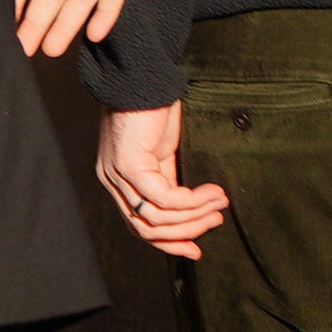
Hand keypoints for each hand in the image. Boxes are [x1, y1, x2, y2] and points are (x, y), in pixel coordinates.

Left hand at [98, 103, 227, 259]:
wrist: (144, 81)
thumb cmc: (156, 113)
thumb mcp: (165, 155)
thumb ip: (171, 183)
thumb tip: (197, 212)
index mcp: (118, 182)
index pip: (138, 227)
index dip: (168, 243)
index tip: (196, 250)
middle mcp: (111, 181)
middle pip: (146, 228)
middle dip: (185, 231)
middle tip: (216, 220)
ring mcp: (117, 175)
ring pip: (155, 217)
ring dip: (194, 215)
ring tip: (220, 203)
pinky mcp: (129, 164)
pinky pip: (163, 198)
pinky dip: (191, 201)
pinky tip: (212, 192)